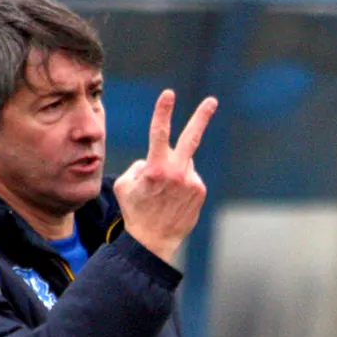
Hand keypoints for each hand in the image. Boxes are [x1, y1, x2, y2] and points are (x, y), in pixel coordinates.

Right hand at [114, 89, 217, 262]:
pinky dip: (182, 183)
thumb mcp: (124, 185)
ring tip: (164, 194)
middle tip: (212, 101)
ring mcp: (191, 182)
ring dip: (175, 171)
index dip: (163, 112)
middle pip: (191, 138)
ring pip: (183, 164)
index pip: (159, 133)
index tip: (168, 94)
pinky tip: (174, 200)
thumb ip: (138, 166)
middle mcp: (176, 173)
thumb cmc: (135, 212)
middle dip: (201, 117)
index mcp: (155, 169)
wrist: (153, 242)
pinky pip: (190, 178)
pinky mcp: (199, 191)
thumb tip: (153, 160)